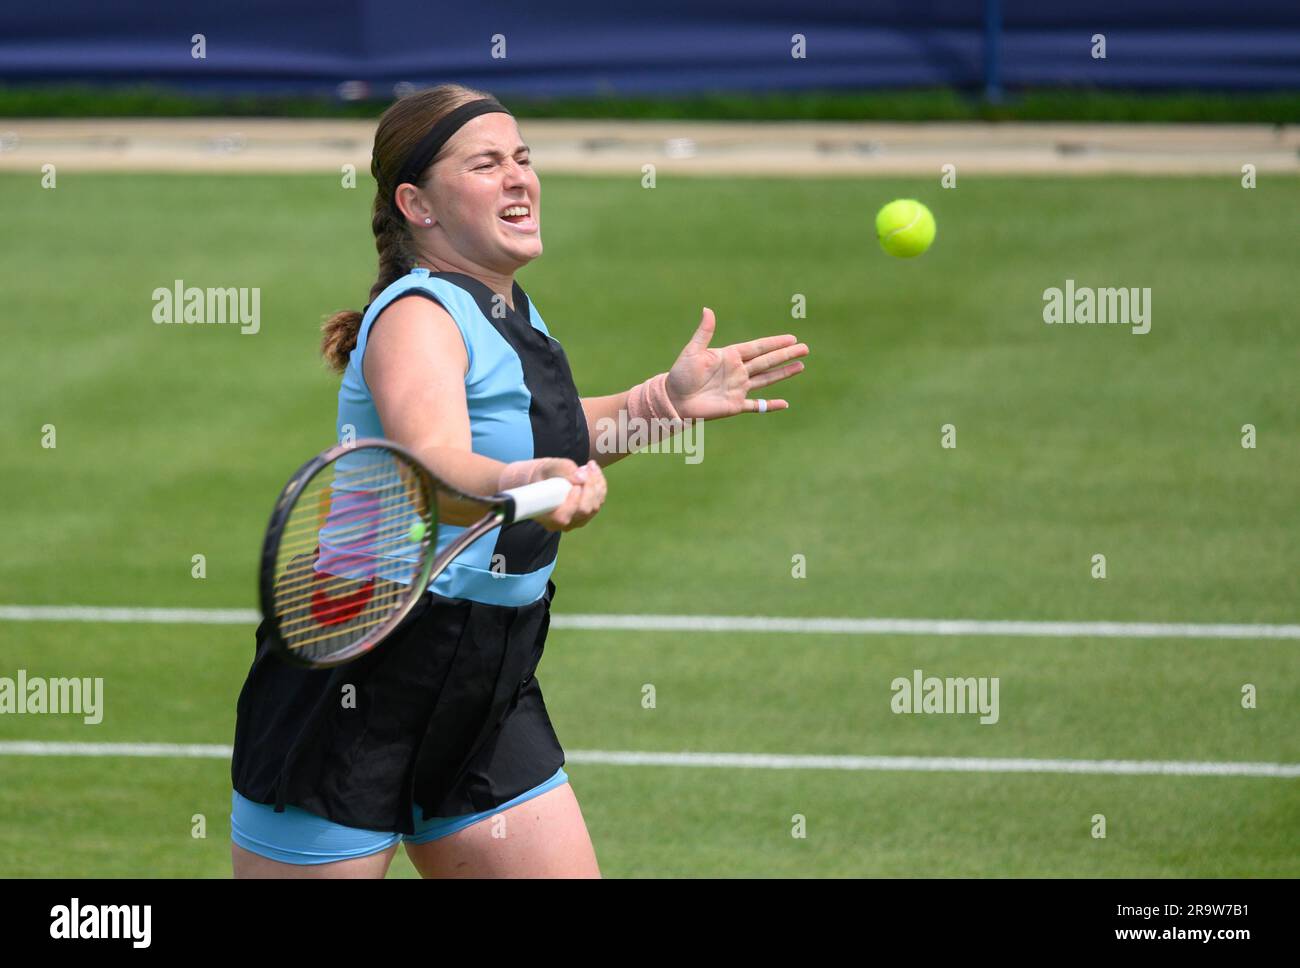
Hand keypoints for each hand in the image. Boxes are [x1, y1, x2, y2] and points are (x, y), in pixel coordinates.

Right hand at [530, 458, 606, 531]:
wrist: (548, 478)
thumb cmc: (545, 474)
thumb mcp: (549, 467)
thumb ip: (563, 470)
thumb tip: (582, 478)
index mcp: (547, 517)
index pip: (563, 517)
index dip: (572, 500)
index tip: (574, 483)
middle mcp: (564, 524)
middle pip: (584, 511)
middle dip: (589, 487)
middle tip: (585, 468)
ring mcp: (578, 521)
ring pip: (595, 506)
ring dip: (596, 483)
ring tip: (589, 465)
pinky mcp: (589, 514)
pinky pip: (600, 501)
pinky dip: (600, 484)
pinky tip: (593, 470)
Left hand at [664, 308, 807, 419]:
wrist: (673, 400)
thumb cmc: (680, 375)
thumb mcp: (693, 352)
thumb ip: (704, 333)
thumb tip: (708, 310)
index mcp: (730, 356)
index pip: (757, 347)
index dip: (774, 343)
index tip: (791, 338)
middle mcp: (737, 371)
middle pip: (767, 361)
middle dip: (786, 355)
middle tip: (805, 348)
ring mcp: (738, 388)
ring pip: (766, 379)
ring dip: (784, 373)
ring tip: (801, 366)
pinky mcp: (735, 405)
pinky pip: (756, 406)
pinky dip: (769, 406)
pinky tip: (785, 404)